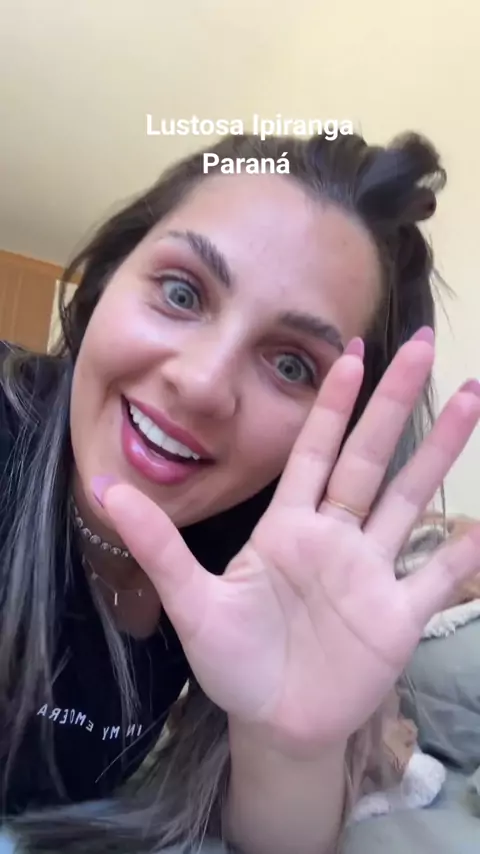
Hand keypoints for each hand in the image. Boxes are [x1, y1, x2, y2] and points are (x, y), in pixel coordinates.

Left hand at [100, 330, 479, 754]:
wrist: (273, 723)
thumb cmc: (232, 659)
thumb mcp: (191, 601)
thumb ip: (158, 545)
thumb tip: (102, 485)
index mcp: (288, 526)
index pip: (313, 451)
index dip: (331, 403)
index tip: (349, 352)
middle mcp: (335, 536)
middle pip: (369, 458)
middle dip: (394, 403)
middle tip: (423, 346)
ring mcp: (371, 572)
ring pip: (409, 500)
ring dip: (438, 452)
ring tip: (471, 398)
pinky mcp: (398, 617)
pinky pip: (439, 578)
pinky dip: (465, 553)